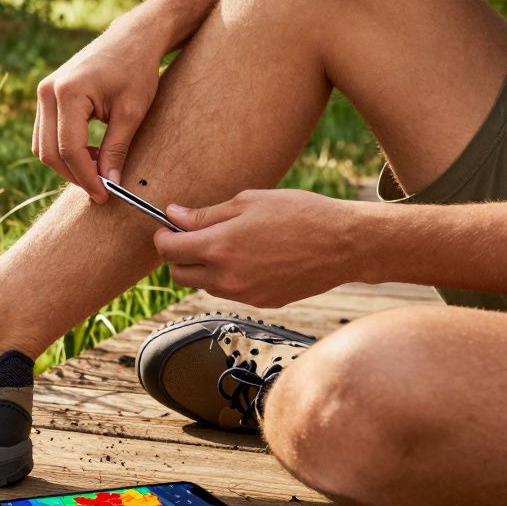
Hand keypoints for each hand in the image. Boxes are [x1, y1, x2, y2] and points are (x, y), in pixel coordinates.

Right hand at [34, 17, 163, 202]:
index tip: (104, 194)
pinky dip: (64, 151)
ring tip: (99, 168)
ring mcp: (43, 92)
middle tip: (101, 188)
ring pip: (43, 146)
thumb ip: (116, 150)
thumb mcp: (131, 113)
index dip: (86, 177)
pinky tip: (90, 154)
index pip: (69, 149)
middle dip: (74, 175)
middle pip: (49, 151)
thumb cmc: (136, 70)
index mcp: (68, 93)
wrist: (131, 38)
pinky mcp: (46, 95)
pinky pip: (46, 134)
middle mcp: (48, 92)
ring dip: (67, 165)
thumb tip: (109, 184)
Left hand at [154, 190, 372, 307]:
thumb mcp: (248, 202)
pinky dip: (227, 278)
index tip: (167, 227)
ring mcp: (244, 294)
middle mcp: (226, 277)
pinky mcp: (261, 303)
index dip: (162, 236)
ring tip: (227, 243)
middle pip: (178, 275)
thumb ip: (205, 214)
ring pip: (203, 285)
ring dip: (203, 268)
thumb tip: (173, 215)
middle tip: (191, 236)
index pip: (168, 250)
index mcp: (219, 247)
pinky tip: (249, 258)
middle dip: (177, 255)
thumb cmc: (299, 214)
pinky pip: (230, 292)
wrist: (344, 244)